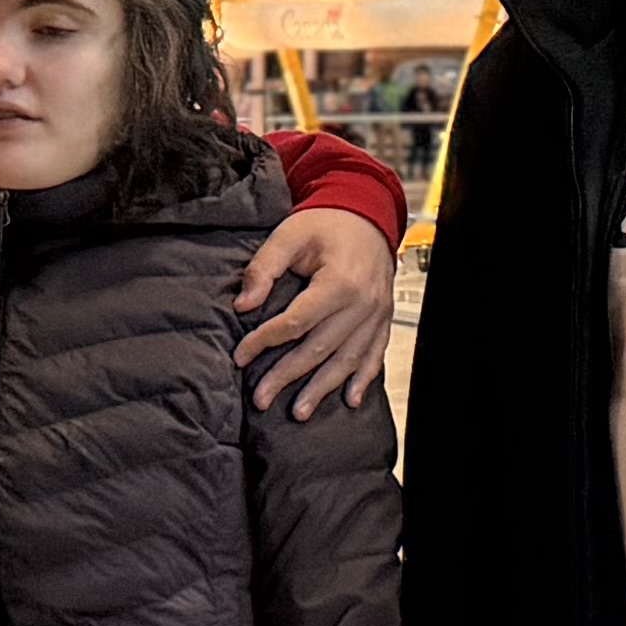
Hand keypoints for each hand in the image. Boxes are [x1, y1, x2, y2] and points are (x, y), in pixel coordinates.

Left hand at [235, 207, 401, 416]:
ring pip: (348, 359)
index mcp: (339, 281)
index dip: (265, 341)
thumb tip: (243, 305)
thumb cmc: (327, 224)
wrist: (367, 214)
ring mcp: (377, 314)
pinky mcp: (384, 319)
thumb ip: (264, 268)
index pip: (296, 322)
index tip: (241, 356)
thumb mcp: (289, 235)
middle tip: (261, 398)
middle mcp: (363, 303)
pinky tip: (351, 400)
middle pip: (320, 348)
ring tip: (300, 411)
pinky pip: (375, 354)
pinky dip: (364, 379)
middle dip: (287, 376)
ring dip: (323, 388)